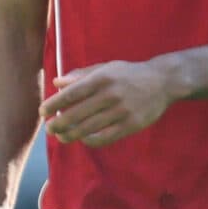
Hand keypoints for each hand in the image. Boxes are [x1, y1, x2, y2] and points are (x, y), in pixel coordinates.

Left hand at [42, 60, 176, 145]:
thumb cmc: (130, 74)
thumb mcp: (106, 68)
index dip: (54, 104)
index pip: (71, 94)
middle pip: (77, 114)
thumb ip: (81, 75)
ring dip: (71, 135)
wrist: (163, 82)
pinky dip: (91, 140)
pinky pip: (106, 137)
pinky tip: (83, 139)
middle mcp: (111, 95)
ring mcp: (122, 111)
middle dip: (58, 123)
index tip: (43, 112)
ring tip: (61, 136)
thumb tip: (57, 83)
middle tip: (49, 128)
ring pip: (89, 128)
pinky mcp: (131, 125)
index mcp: (102, 78)